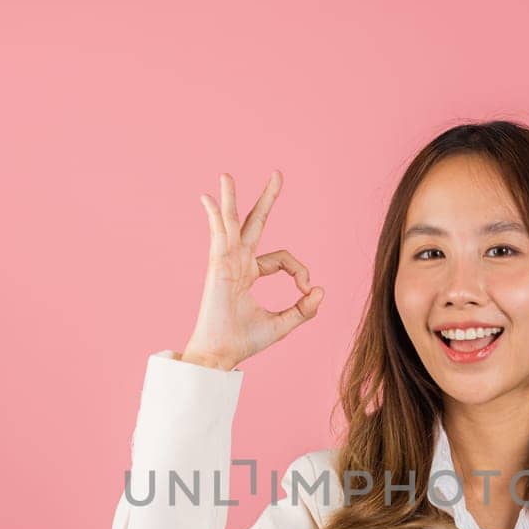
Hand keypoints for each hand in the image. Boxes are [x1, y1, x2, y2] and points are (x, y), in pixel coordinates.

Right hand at [181, 170, 324, 370]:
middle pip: (255, 223)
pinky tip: (208, 198)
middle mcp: (238, 262)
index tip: (305, 291)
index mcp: (250, 273)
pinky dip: (214, 216)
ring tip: (226, 175)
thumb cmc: (244, 341)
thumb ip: (304, 309)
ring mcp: (226, 261)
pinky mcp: (217, 265)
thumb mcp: (283, 324)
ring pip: (232, 223)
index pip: (283, 259)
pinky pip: (218, 235)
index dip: (300, 271)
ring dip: (230, 198)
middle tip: (278, 175)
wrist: (221, 354)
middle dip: (268, 199)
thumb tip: (320, 290)